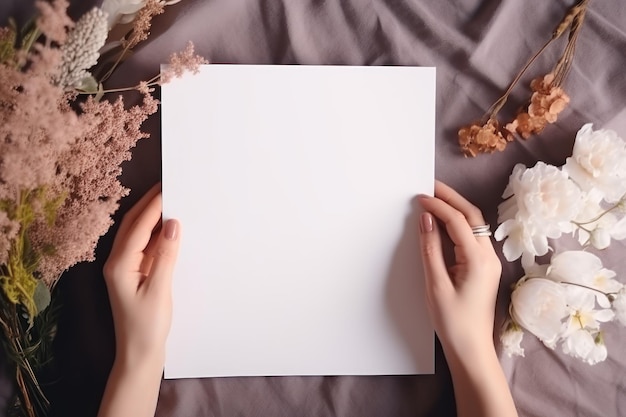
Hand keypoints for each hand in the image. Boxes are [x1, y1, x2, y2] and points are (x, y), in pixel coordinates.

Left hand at [103, 184, 180, 365]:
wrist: (139, 354)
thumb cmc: (147, 327)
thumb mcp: (159, 290)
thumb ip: (166, 255)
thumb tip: (173, 224)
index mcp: (119, 264)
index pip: (138, 227)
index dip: (154, 206)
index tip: (169, 187)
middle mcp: (117, 262)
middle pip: (132, 224)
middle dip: (149, 204)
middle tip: (168, 185)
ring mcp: (125, 268)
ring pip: (138, 234)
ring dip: (153, 217)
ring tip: (172, 200)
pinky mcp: (134, 274)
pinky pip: (145, 247)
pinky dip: (156, 234)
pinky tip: (170, 229)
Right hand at [417, 181, 501, 354]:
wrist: (471, 349)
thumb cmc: (453, 322)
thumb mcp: (436, 284)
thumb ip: (430, 249)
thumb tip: (426, 220)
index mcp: (478, 259)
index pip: (457, 221)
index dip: (438, 206)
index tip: (419, 198)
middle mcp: (488, 256)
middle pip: (471, 216)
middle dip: (450, 198)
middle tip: (430, 186)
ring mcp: (488, 262)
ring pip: (472, 225)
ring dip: (454, 209)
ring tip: (433, 199)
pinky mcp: (483, 268)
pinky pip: (470, 237)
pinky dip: (456, 224)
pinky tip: (441, 224)